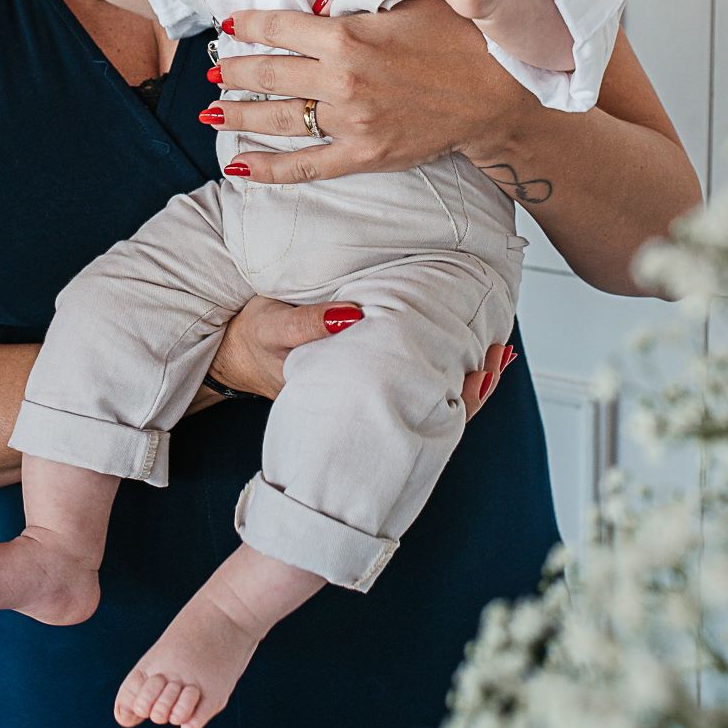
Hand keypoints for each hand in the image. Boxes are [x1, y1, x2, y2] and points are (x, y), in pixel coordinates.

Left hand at [204, 0, 533, 184]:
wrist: (492, 98)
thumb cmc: (455, 42)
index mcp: (348, 37)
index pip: (280, 28)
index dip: (248, 25)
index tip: (229, 24)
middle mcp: (341, 80)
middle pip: (269, 73)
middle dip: (233, 70)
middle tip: (211, 70)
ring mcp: (349, 122)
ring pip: (278, 118)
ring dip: (238, 114)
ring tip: (211, 110)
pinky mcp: (361, 155)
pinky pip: (305, 165)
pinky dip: (268, 169)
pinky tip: (239, 167)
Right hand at [204, 297, 517, 423]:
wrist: (231, 357)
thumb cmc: (252, 340)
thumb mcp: (269, 325)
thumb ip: (307, 323)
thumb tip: (354, 316)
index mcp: (341, 397)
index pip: (407, 405)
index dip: (449, 394)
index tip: (477, 369)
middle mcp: (358, 405)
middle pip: (426, 410)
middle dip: (467, 390)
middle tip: (497, 361)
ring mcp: (363, 399)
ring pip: (425, 402)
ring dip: (461, 382)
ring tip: (496, 357)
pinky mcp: (363, 386)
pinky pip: (412, 388)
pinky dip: (444, 373)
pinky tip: (468, 356)